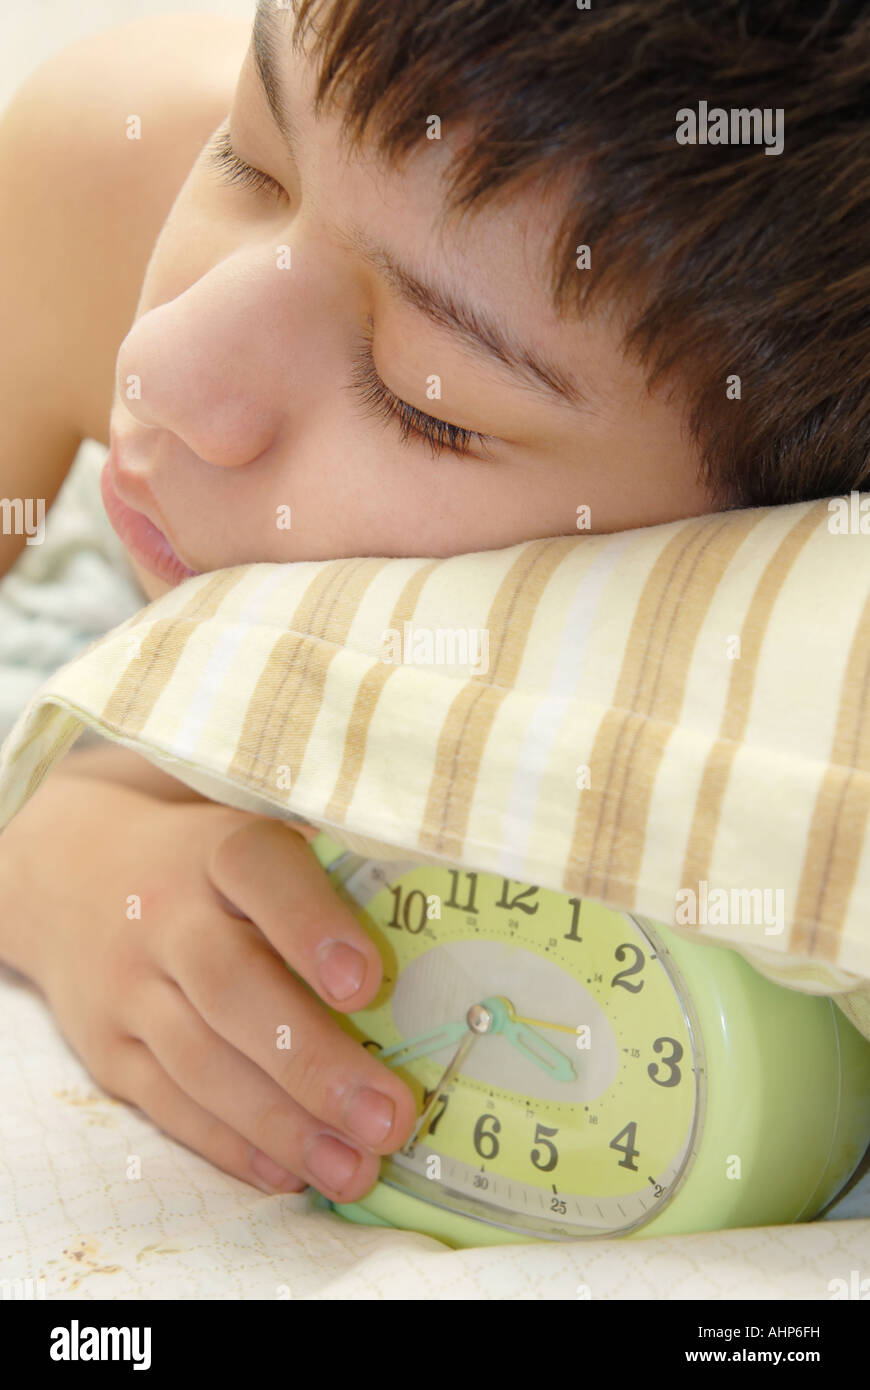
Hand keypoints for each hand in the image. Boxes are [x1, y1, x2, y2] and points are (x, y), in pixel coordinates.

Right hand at [1, 770, 417, 1202]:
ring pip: (200, 1062)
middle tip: (388, 1116)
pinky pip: (167, 1103)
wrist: (73, 874)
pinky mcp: (106, 1048)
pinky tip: (289, 1173)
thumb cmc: (209, 864)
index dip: (311, 925)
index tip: (368, 982)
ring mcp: (129, 985)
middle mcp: (166, 915)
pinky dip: (229, 1144)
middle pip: (232, 988)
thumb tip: (440, 931)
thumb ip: (333, 869)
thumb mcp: (259, 833)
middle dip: (313, 1060)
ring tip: (355, 1168)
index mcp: (220, 849)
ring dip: (281, 1124)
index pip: (260, 872)